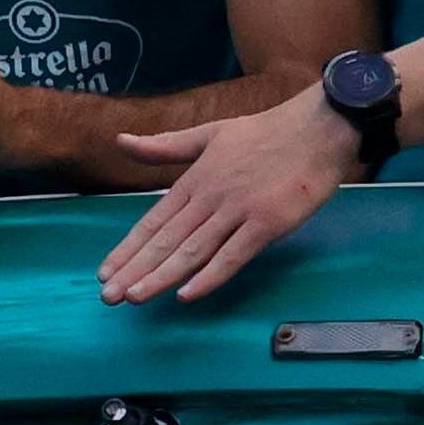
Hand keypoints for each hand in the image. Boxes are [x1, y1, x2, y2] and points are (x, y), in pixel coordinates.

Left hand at [97, 85, 361, 304]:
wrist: (318, 127)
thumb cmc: (266, 133)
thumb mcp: (209, 134)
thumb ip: (165, 146)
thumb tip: (121, 141)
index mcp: (195, 180)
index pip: (153, 221)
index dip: (128, 248)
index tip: (104, 272)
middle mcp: (210, 197)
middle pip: (166, 240)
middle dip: (134, 269)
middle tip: (107, 295)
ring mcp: (238, 211)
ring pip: (192, 250)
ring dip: (161, 276)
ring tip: (133, 297)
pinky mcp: (267, 223)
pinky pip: (233, 255)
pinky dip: (209, 276)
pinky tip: (186, 294)